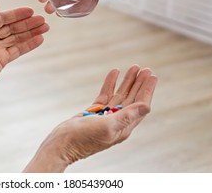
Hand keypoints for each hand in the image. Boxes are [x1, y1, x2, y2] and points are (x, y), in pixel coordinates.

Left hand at [0, 3, 49, 118]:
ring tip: (45, 27)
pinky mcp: (3, 60)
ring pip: (18, 38)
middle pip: (13, 27)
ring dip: (31, 33)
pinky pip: (18, 50)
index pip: (2, 18)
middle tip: (42, 19)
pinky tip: (39, 39)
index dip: (16, 15)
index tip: (30, 11)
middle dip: (28, 23)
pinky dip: (29, 45)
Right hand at [24, 65, 156, 171]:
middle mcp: (117, 122)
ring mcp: (105, 117)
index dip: (147, 90)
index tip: (151, 75)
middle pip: (132, 99)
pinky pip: (106, 95)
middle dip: (139, 83)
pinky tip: (114, 72)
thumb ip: (126, 116)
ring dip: (126, 82)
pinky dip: (110, 84)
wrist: (60, 145)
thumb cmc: (82, 138)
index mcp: (124, 127)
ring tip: (133, 68)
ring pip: (119, 95)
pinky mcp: (94, 113)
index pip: (140, 105)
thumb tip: (147, 106)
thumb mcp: (107, 126)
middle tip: (145, 69)